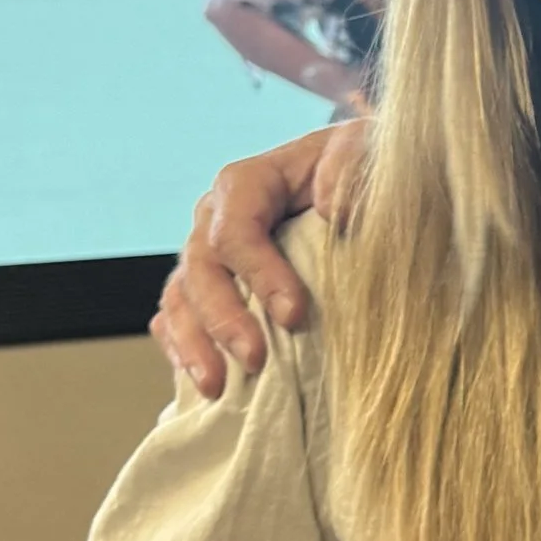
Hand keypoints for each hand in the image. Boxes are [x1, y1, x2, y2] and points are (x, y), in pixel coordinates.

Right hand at [152, 126, 359, 393]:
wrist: (355, 179)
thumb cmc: (360, 168)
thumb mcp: (365, 152)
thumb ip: (350, 168)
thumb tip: (333, 210)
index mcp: (248, 182)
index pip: (237, 229)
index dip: (260, 273)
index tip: (294, 314)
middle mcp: (214, 217)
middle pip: (201, 269)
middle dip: (224, 319)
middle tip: (256, 361)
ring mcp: (204, 254)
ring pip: (180, 299)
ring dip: (194, 345)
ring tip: (217, 388)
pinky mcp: (205, 287)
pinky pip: (176, 318)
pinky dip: (182, 348)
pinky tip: (202, 382)